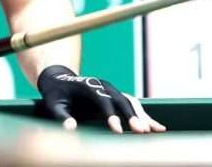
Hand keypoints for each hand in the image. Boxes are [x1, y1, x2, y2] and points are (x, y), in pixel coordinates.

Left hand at [37, 65, 166, 133]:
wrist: (59, 79)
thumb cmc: (55, 93)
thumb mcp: (53, 104)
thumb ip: (62, 116)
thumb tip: (71, 129)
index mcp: (89, 86)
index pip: (103, 101)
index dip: (112, 116)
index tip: (118, 131)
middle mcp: (104, 86)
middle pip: (122, 101)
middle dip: (133, 117)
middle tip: (142, 132)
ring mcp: (111, 91)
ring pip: (131, 102)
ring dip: (143, 116)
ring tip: (155, 131)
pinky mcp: (115, 97)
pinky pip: (133, 106)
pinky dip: (145, 116)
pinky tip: (157, 128)